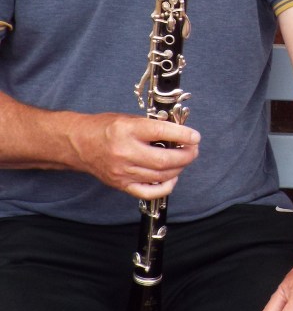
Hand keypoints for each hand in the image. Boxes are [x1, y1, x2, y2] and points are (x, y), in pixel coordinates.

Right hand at [68, 112, 199, 198]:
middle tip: (193, 150)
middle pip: (164, 159)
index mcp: (127, 130)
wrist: (78, 143)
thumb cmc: (105, 127)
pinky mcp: (120, 184)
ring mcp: (122, 171)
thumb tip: (180, 132)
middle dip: (186, 155)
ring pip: (160, 175)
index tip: (195, 136)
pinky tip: (172, 177)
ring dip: (179, 168)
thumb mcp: (129, 118)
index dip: (184, 135)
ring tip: (184, 160)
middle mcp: (124, 152)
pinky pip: (148, 192)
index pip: (162, 132)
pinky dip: (165, 187)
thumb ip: (153, 125)